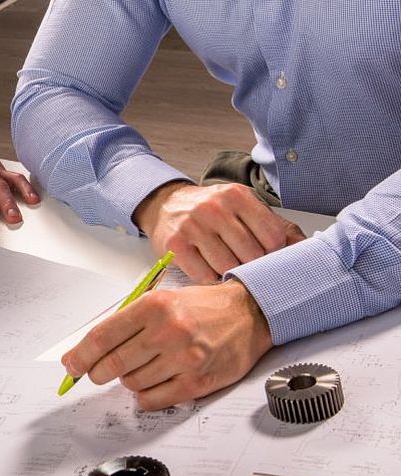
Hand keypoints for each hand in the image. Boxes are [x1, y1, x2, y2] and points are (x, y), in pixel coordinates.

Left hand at [62, 280, 273, 409]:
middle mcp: (168, 332)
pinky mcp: (198, 382)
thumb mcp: (160, 300)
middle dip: (96, 372)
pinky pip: (153, 399)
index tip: (71, 365)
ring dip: (128, 379)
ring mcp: (184, 359)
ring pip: (132, 383)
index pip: (102, 337)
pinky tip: (152, 383)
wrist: (249, 314)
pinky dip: (144, 396)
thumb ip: (125, 324)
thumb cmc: (200, 307)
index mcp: (154, 306)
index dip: (80, 356)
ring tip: (143, 366)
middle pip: (112, 364)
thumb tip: (85, 352)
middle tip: (96, 372)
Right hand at [134, 182, 304, 282]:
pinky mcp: (174, 245)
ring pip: (227, 266)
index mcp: (237, 195)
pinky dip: (210, 280)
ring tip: (228, 268)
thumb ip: (276, 226)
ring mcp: (192, 226)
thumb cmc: (212, 211)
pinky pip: (203, 275)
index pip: (272, 236)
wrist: (166, 205)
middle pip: (250, 254)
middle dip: (252, 266)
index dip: (273, 253)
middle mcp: (214, 208)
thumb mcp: (244, 208)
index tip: (266, 256)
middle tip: (247, 266)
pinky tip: (210, 270)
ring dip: (230, 274)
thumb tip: (309, 248)